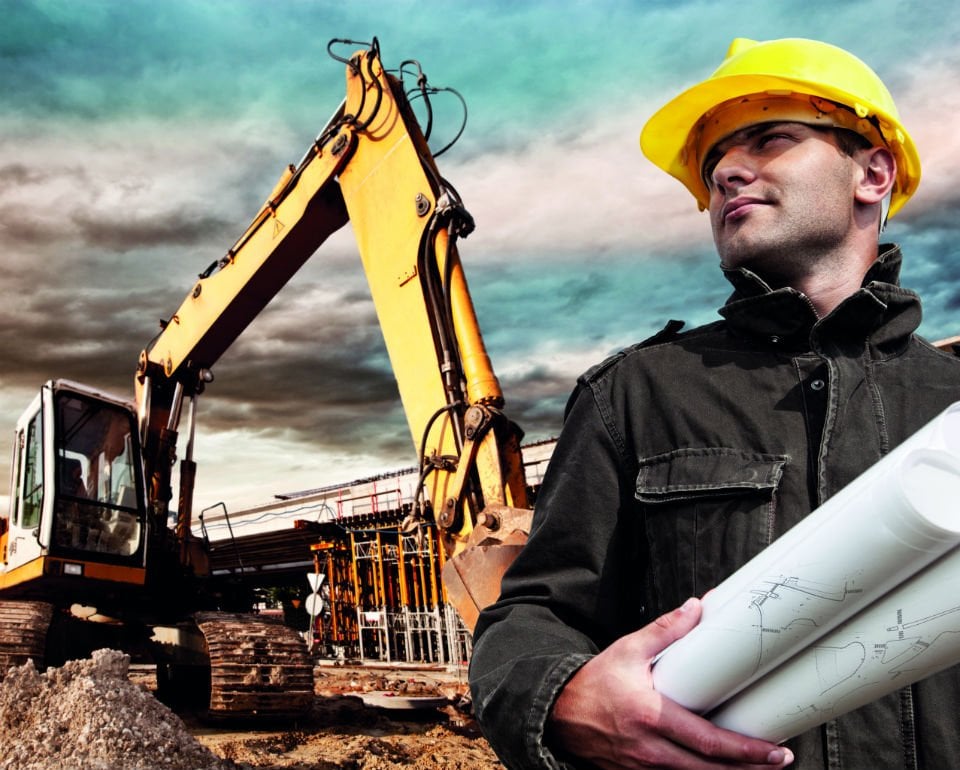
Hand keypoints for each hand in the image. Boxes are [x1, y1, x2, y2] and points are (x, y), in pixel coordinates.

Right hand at [546, 597, 793, 768]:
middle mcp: (648, 750)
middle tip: (781, 761)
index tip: (776, 750)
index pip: (708, 742)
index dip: (746, 750)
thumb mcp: (628, 650)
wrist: (557, 711)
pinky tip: (718, 769)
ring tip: (759, 767)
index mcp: (650, 717)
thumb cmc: (595, 681)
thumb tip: (697, 608)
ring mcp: (641, 769)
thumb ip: (665, 631)